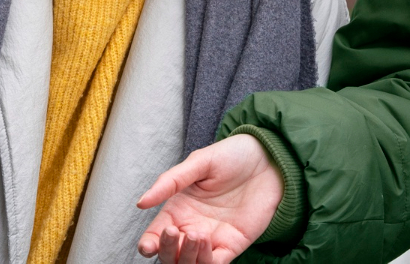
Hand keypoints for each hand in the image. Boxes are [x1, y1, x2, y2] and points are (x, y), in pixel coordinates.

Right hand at [136, 134, 284, 262]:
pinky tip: (210, 249)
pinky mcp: (234, 244)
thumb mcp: (198, 162)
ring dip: (189, 258)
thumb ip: (170, 182)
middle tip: (176, 233)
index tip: (148, 245)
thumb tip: (141, 203)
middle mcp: (193, 227)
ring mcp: (213, 238)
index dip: (149, 244)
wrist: (268, 159)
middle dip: (168, 251)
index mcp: (179, 208)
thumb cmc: (231, 156)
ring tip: (197, 235)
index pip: (157, 234)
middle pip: (171, 254)